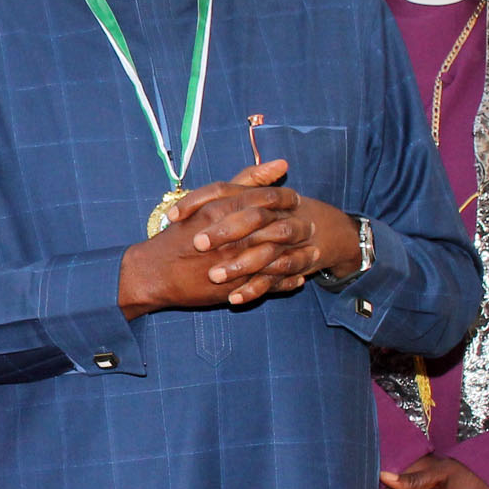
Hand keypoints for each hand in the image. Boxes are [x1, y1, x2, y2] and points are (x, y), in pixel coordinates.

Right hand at [118, 161, 307, 315]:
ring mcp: (234, 262)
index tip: (295, 201)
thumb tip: (282, 163)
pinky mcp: (234, 286)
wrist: (154, 271)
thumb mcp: (209, 200)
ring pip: (278, 258)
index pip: (268, 200)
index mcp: (224, 209)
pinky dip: (286, 282)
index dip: (286, 200)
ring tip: (313, 253)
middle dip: (298, 228)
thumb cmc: (179, 233)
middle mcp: (232, 235)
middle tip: (310, 226)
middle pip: (278, 228)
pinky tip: (297, 278)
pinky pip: (269, 284)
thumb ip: (246, 181)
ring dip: (299, 256)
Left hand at [177, 166, 362, 293]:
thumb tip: (170, 213)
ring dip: (239, 265)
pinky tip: (233, 299)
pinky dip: (254, 289)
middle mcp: (274, 214)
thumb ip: (210, 202)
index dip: (198, 201)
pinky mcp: (293, 265)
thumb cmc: (269, 213)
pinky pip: (275, 279)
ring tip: (213, 276)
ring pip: (265, 252)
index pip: (225, 190)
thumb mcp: (247, 198)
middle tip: (197, 243)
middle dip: (224, 231)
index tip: (174, 217)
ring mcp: (287, 240)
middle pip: (251, 218)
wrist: (318, 231)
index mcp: (257, 194)